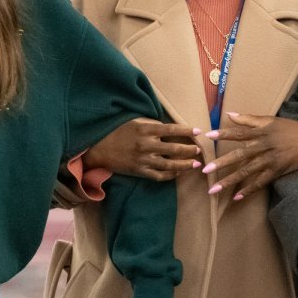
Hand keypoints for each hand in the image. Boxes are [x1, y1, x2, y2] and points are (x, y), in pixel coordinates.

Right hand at [85, 117, 201, 180]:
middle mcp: (146, 144)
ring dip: (184, 164)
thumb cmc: (117, 131)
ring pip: (169, 164)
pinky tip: (178, 173)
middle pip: (174, 148)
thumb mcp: (134, 121)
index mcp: (145, 129)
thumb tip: (170, 127)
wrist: (99, 148)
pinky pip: (159, 176)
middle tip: (198, 150)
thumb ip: (152, 124)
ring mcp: (143, 160)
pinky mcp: (139, 171)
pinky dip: (170, 176)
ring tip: (195, 164)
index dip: (187, 131)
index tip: (198, 131)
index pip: (172, 129)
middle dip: (189, 149)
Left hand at [202, 113, 297, 199]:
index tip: (208, 136)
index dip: (223, 133)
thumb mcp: (270, 120)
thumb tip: (229, 114)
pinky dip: (248, 190)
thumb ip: (249, 118)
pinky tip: (236, 197)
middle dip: (222, 163)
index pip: (238, 133)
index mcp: (260, 132)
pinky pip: (260, 183)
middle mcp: (263, 147)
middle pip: (239, 155)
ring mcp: (269, 161)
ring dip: (229, 181)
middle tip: (205, 169)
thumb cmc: (288, 129)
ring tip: (214, 189)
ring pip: (246, 172)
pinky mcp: (276, 172)